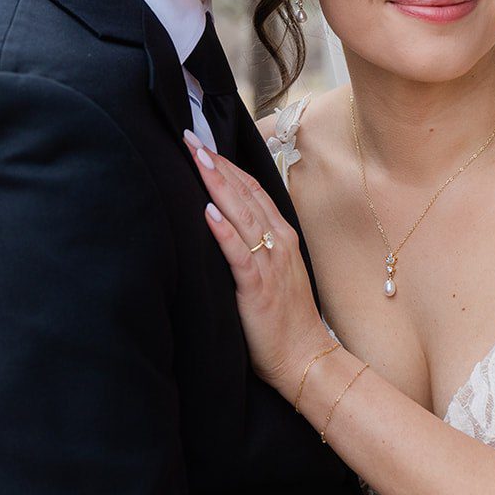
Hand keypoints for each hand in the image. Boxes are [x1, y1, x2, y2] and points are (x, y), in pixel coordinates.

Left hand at [183, 130, 330, 398]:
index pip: (251, 189)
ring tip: (196, 159)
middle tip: (189, 137)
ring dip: (217, 185)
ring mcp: (269, 263)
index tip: (202, 143)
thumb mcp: (275, 271)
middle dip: (215, 164)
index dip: (227, 165)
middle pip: (244, 193)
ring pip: (241, 214)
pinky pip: (239, 254)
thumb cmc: (285, 319)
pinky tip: (208, 213)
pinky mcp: (257, 287)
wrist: (306, 358)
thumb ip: (256, 244)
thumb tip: (228, 220)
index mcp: (281, 236)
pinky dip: (224, 232)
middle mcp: (277, 242)